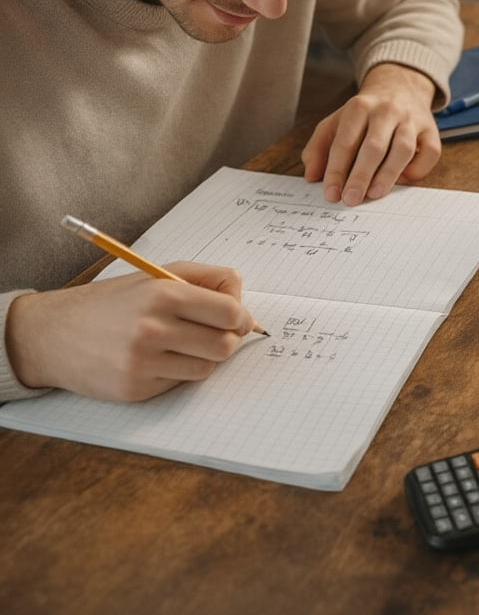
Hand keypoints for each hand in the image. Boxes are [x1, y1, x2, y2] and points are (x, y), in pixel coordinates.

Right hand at [5, 262, 255, 401]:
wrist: (52, 333)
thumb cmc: (112, 302)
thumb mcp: (156, 275)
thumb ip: (206, 279)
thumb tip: (241, 300)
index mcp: (163, 294)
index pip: (230, 313)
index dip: (240, 317)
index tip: (237, 318)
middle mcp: (153, 329)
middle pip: (225, 345)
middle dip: (226, 339)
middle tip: (213, 333)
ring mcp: (143, 363)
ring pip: (207, 368)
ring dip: (202, 358)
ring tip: (180, 344)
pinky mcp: (136, 389)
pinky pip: (180, 383)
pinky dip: (177, 372)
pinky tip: (156, 359)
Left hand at [301, 63, 440, 205]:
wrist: (399, 88)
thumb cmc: (364, 115)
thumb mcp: (336, 122)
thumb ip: (319, 147)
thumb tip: (312, 176)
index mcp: (359, 107)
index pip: (345, 142)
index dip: (336, 171)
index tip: (330, 194)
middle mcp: (387, 111)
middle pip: (374, 147)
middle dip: (360, 176)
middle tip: (350, 200)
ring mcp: (412, 120)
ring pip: (403, 149)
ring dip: (388, 175)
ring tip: (374, 194)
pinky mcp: (432, 131)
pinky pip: (430, 153)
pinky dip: (418, 169)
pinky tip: (402, 180)